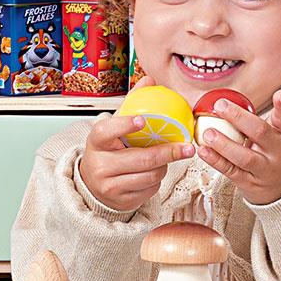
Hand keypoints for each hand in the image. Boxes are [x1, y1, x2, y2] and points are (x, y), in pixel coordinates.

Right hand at [77, 108, 192, 212]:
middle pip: (142, 158)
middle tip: (187, 147)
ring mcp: (110, 185)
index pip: (107, 131)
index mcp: (97, 141)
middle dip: (169, 152)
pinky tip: (153, 174)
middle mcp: (100, 164)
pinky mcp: (122, 200)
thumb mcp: (114, 128)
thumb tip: (150, 80)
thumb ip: (132, 105)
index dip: (125, 125)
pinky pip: (150, 189)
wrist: (93, 184)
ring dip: (164, 167)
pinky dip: (157, 180)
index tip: (143, 120)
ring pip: (150, 175)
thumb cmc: (109, 150)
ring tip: (164, 160)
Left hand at [195, 90, 280, 206]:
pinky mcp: (249, 182)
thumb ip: (262, 119)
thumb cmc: (275, 153)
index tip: (279, 95)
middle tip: (221, 106)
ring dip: (224, 144)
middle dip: (239, 118)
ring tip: (208, 133)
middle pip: (260, 133)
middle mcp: (276, 152)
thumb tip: (228, 102)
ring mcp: (263, 169)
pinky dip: (215, 160)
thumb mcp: (278, 134)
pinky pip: (231, 171)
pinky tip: (204, 151)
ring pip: (245, 157)